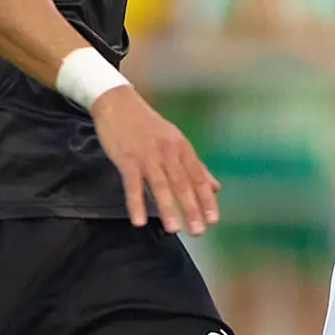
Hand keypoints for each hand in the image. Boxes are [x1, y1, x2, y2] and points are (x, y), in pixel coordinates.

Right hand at [91, 84, 219, 232]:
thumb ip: (195, 166)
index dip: (206, 199)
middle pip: (182, 183)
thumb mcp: (176, 141)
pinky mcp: (127, 159)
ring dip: (167, 208)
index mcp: (182, 148)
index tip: (213, 220)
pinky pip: (133, 184)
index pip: (198, 177)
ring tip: (174, 229)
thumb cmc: (147, 125)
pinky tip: (138, 221)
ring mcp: (147, 156)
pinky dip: (136, 203)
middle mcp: (168, 152)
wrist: (118, 103)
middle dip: (191, 208)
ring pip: (160, 185)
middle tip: (198, 231)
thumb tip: (216, 187)